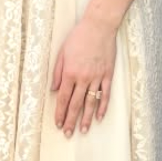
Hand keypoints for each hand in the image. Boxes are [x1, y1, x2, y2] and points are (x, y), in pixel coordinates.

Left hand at [51, 14, 116, 135]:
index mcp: (70, 73)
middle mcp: (83, 78)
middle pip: (76, 104)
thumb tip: (54, 90)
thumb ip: (57, 73)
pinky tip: (98, 117)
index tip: (58, 123)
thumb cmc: (78, 38)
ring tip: (82, 131)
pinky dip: (102, 107)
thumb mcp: (62, 53)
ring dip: (86, 118)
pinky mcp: (108, 75)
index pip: (64, 98)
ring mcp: (97, 77)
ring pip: (90, 102)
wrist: (99, 27)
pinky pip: (105, 94)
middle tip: (68, 133)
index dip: (60, 112)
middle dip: (71, 120)